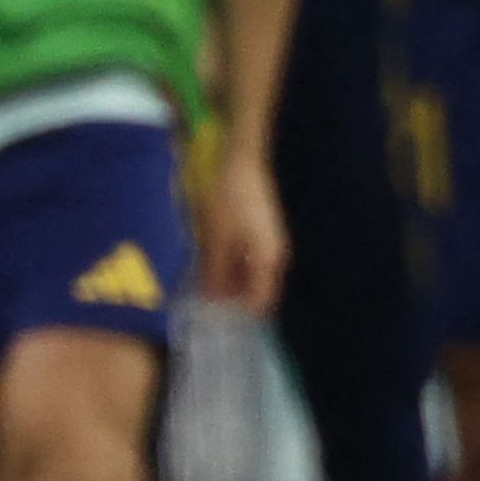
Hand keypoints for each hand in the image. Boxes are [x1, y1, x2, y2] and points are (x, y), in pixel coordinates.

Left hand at [193, 146, 287, 313]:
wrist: (242, 161)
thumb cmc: (229, 199)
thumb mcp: (216, 238)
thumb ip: (215, 272)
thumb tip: (212, 301)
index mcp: (269, 261)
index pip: (261, 303)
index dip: (240, 315)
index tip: (216, 319)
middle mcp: (275, 257)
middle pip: (257, 291)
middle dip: (233, 300)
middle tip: (205, 303)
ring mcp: (269, 244)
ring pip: (251, 276)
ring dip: (231, 283)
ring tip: (204, 284)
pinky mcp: (261, 234)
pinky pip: (248, 261)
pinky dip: (232, 267)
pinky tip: (211, 264)